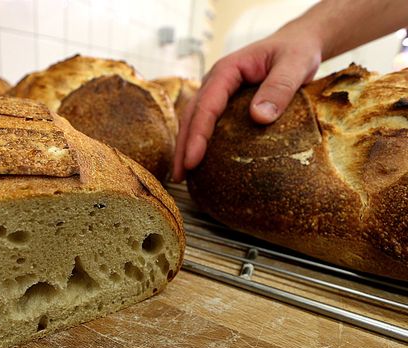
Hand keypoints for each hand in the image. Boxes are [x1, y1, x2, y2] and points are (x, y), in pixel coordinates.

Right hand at [172, 26, 321, 181]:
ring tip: (182, 176)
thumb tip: (259, 117)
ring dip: (186, 146)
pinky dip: (199, 142)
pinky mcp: (224, 103)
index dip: (197, 134)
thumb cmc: (296, 51)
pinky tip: (200, 163)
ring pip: (193, 120)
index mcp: (227, 70)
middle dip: (183, 146)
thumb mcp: (295, 65)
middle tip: (179, 176)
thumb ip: (279, 87)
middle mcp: (215, 81)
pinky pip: (206, 123)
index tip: (192, 160)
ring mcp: (217, 92)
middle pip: (191, 115)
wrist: (296, 43)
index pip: (206, 105)